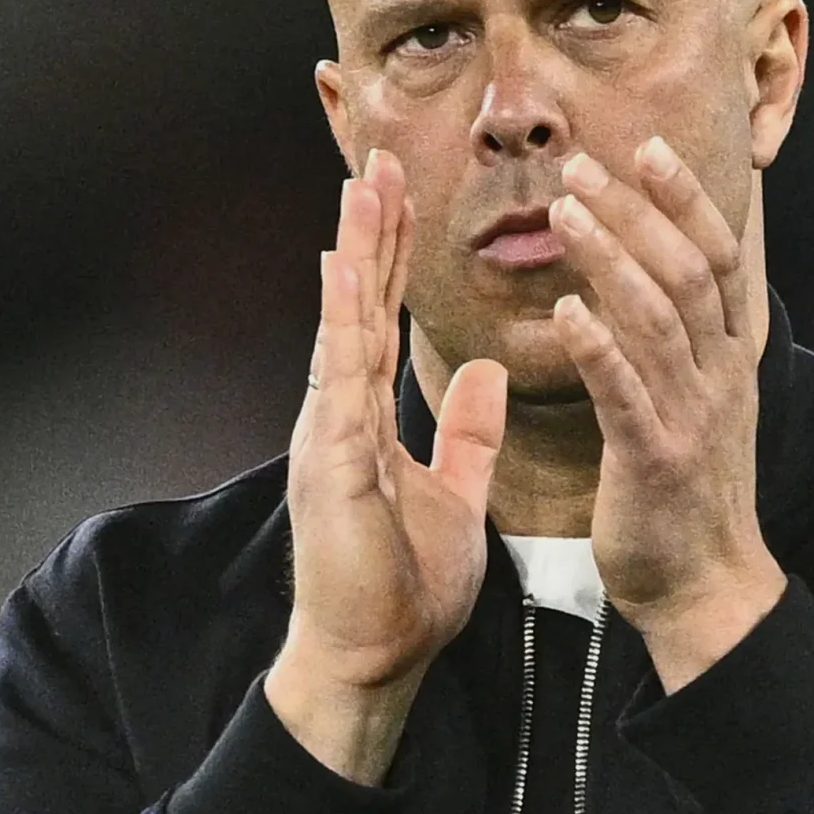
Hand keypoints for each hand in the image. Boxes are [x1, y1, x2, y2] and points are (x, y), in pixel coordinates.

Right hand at [268, 149, 507, 781]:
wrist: (372, 657)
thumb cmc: (403, 587)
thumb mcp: (453, 491)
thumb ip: (465, 431)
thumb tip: (484, 371)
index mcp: (367, 417)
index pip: (382, 316)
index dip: (391, 253)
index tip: (400, 188)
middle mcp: (340, 413)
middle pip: (357, 303)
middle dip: (370, 230)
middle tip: (378, 155)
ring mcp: (329, 433)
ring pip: (343, 325)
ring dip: (352, 254)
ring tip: (362, 185)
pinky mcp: (329, 462)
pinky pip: (339, 379)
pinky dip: (341, 320)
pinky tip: (344, 271)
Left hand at [551, 137, 786, 690]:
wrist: (702, 586)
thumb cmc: (684, 492)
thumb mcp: (695, 402)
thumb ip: (677, 341)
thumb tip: (648, 275)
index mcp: (726, 357)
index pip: (715, 257)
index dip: (685, 200)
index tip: (647, 148)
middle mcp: (717, 375)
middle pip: (686, 270)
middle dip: (638, 211)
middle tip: (584, 165)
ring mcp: (691, 415)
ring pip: (658, 317)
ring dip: (612, 258)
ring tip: (567, 211)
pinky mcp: (656, 458)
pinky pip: (626, 392)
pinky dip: (599, 347)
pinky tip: (567, 311)